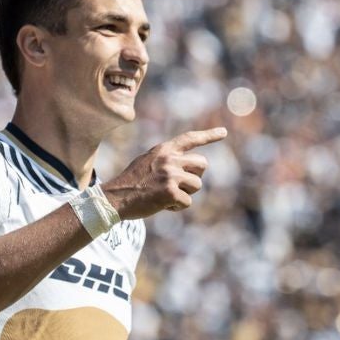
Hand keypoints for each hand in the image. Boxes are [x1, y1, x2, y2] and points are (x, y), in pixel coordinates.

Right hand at [102, 127, 226, 219]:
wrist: (115, 198)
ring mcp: (171, 176)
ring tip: (166, 195)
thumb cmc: (131, 182)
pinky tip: (162, 205)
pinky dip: (177, 207)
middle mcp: (170, 159)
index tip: (223, 132)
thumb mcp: (148, 161)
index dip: (209, 136)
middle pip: (202, 164)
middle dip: (195, 176)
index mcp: (164, 149)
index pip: (190, 138)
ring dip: (186, 193)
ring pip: (197, 185)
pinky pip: (187, 202)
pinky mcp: (171, 193)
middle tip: (180, 185)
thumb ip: (167, 159)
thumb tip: (189, 166)